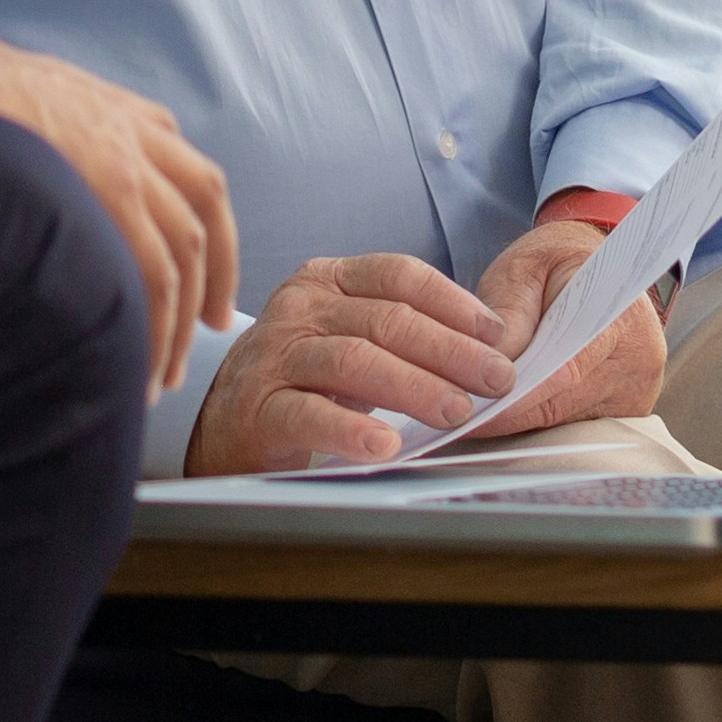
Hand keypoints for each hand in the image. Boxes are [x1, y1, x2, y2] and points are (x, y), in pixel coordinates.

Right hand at [0, 32, 237, 363]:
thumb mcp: (38, 94)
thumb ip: (71, 131)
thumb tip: (58, 173)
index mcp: (126, 113)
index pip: (195, 180)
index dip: (213, 239)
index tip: (209, 288)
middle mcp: (138, 134)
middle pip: (205, 215)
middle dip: (213, 282)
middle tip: (204, 333)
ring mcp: (128, 160)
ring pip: (185, 253)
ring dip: (178, 320)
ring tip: (161, 374)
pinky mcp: (109, 188)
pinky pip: (153, 272)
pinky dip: (154, 324)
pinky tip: (136, 362)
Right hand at [184, 250, 526, 472]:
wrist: (223, 420)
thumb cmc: (304, 378)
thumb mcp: (349, 338)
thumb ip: (401, 333)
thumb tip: (488, 350)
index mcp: (327, 279)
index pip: (399, 275)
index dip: (454, 303)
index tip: (499, 334)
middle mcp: (299, 307)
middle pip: (386, 319)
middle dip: (450, 350)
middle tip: (495, 380)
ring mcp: (275, 355)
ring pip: (354, 361)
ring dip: (414, 386)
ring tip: (456, 411)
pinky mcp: (258, 407)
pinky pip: (310, 414)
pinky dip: (352, 429)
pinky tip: (386, 446)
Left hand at [463, 212, 667, 444]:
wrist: (599, 264)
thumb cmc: (556, 264)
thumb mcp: (522, 269)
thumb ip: (508, 313)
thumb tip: (492, 368)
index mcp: (619, 315)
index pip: (563, 372)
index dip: (514, 398)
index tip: (473, 410)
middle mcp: (639, 358)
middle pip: (562, 405)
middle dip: (508, 415)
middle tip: (460, 419)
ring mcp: (637, 389)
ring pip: (565, 424)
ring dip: (521, 422)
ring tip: (479, 412)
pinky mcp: (628, 410)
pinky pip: (575, 428)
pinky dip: (540, 424)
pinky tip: (511, 412)